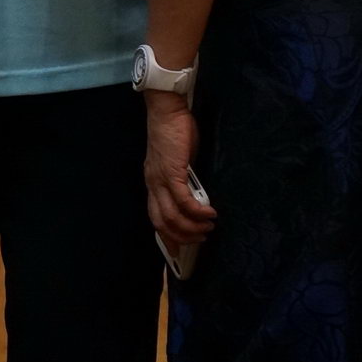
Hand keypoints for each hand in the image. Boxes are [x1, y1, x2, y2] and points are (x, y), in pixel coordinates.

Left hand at [143, 96, 217, 248]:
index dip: (166, 236)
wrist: (167, 110)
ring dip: (192, 228)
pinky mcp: (172, 173)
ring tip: (208, 228)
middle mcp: (153, 184)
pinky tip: (210, 214)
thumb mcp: (177, 159)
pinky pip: (184, 202)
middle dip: (182, 237)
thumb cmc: (175, 130)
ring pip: (172, 217)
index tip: (177, 250)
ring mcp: (160, 180)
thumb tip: (198, 193)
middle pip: (162, 223)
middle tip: (201, 240)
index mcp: (152, 182)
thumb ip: (183, 177)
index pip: (155, 217)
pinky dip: (197, 212)